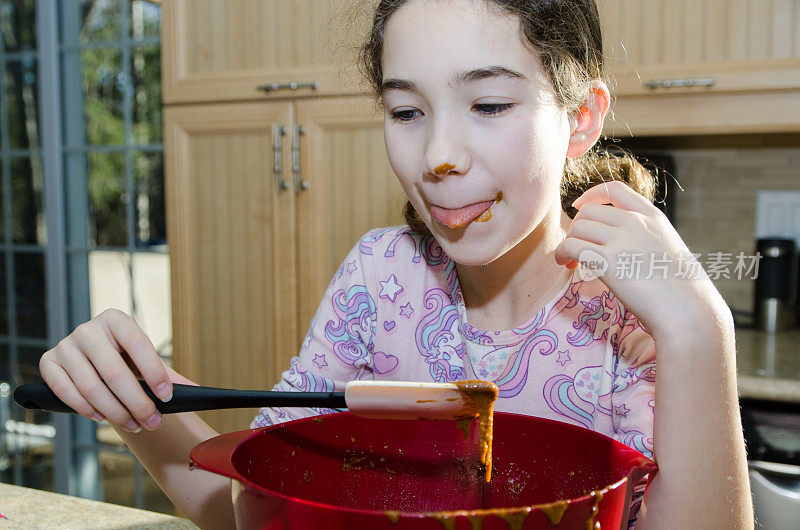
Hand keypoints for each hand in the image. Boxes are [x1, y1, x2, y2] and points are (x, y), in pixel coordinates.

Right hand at [39, 309, 190, 432]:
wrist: (90, 355)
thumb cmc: (123, 358)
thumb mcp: (144, 360)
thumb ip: (168, 375)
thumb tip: (197, 392)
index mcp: (116, 319)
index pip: (139, 345)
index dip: (154, 373)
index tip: (167, 397)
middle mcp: (88, 329)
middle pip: (115, 372)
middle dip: (137, 403)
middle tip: (153, 421)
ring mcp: (66, 345)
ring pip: (92, 387)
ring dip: (115, 412)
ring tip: (134, 425)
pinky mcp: (49, 362)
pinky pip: (67, 392)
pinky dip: (86, 409)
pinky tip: (102, 418)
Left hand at [554, 180, 730, 340]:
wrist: (687, 311)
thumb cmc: (681, 291)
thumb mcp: (669, 250)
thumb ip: (645, 239)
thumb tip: (622, 247)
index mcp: (653, 217)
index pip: (615, 189)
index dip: (591, 195)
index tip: (580, 206)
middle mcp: (635, 222)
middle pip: (588, 212)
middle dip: (577, 228)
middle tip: (577, 248)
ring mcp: (621, 240)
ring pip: (577, 228)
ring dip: (568, 243)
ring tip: (570, 261)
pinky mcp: (607, 261)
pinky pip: (570, 246)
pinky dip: (562, 254)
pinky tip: (567, 266)